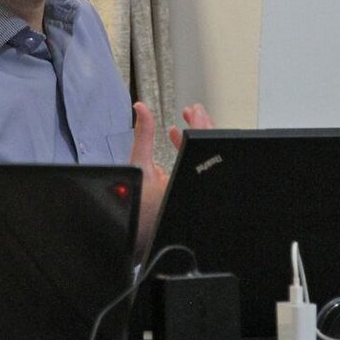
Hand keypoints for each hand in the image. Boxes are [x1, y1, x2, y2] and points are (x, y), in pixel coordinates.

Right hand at [130, 102, 214, 257]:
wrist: (132, 228)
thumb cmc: (136, 205)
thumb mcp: (138, 164)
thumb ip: (142, 134)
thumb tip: (142, 111)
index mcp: (183, 180)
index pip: (199, 147)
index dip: (200, 125)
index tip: (196, 113)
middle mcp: (193, 187)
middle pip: (206, 152)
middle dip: (200, 128)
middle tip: (194, 112)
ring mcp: (193, 190)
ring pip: (203, 159)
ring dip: (194, 138)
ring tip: (186, 121)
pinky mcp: (190, 191)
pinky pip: (196, 166)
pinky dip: (188, 150)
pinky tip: (176, 138)